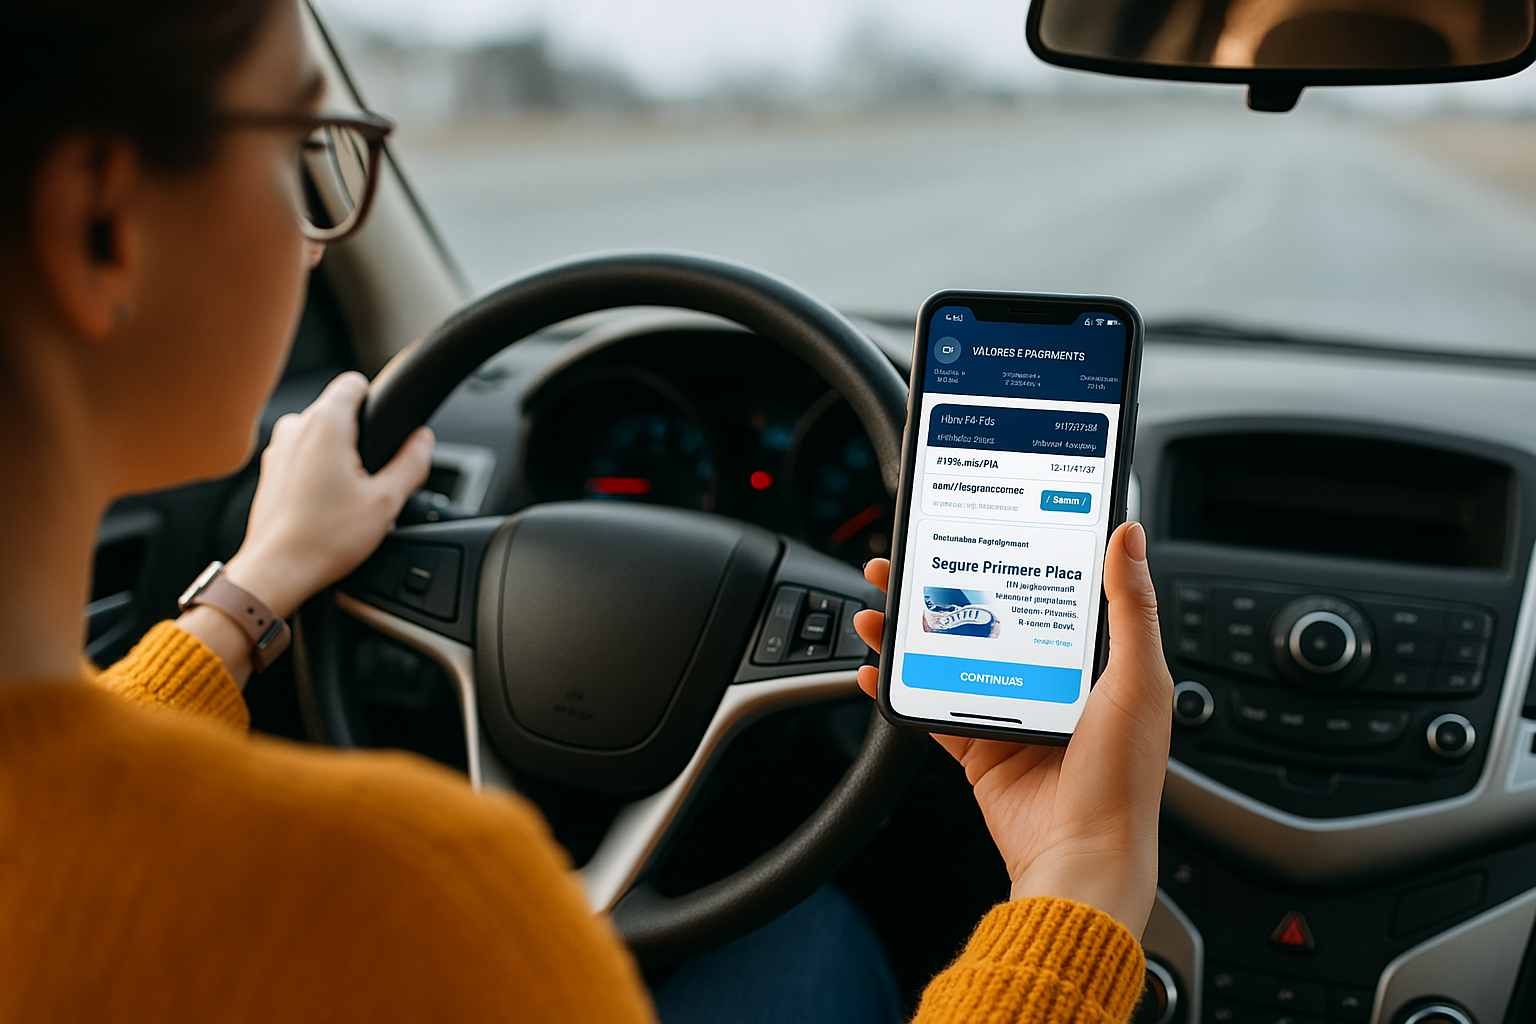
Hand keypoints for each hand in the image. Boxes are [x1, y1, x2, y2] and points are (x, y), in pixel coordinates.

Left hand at [222, 371, 434, 618]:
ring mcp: (278, 449)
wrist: (277, 570)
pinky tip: (326, 505)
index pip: (354, 382)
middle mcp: (295, 428)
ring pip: (320, 434)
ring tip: (348, 495)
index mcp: (325, 425)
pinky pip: (303, 455)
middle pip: (339, 410)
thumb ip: (411, 462)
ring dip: (337, 455)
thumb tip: (423, 440)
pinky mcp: (270, 471)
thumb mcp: (386, 501)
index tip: (386, 428)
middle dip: (359, 436)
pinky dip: (317, 471)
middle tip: (371, 478)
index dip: (376, 400)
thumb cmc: (324, 539)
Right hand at [852, 522, 1171, 936]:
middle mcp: (1050, 681)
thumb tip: (1130, 536)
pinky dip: (899, 685)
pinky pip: (930, 707)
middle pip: (985, 618)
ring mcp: (1009, 712)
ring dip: (911, 629)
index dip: (1010, 555)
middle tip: (903, 563)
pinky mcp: (978, 747)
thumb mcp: (1137, 680)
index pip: (1046, 589)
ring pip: (949, 656)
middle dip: (941, 588)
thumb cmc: (1124, 779)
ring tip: (878, 605)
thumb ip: (1129, 607)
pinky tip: (876, 666)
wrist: (1083, 857)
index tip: (978, 527)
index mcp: (1094, 660)